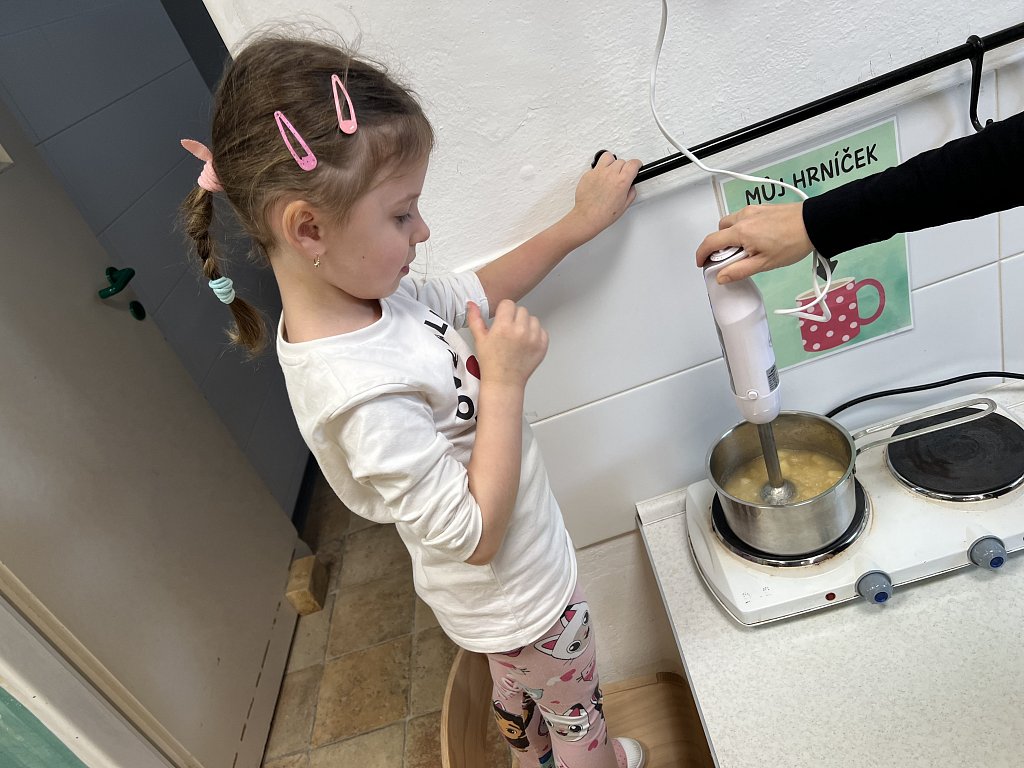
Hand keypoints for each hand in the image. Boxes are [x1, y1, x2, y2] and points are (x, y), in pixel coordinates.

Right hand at [466, 300, 547, 387]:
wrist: (504, 382)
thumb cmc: (491, 363)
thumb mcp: (480, 340)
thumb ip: (475, 319)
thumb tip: (471, 304)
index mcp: (503, 327)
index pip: (508, 304)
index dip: (503, 311)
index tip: (501, 319)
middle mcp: (520, 331)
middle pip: (521, 310)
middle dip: (514, 317)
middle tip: (508, 331)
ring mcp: (533, 338)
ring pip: (532, 319)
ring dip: (526, 324)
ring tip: (517, 337)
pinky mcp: (542, 345)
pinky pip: (542, 330)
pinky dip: (535, 334)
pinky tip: (526, 343)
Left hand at [564, 151, 641, 243]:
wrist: (587, 217)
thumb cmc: (603, 214)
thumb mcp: (624, 205)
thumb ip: (631, 192)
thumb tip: (631, 186)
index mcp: (621, 181)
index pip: (633, 163)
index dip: (637, 164)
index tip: (636, 166)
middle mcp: (610, 174)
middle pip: (621, 161)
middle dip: (624, 167)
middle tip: (622, 175)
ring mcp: (598, 172)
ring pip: (608, 157)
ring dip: (611, 162)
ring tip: (611, 170)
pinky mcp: (588, 174)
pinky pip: (596, 166)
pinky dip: (599, 170)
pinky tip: (600, 179)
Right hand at [695, 203, 814, 282]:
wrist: (815, 223)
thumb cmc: (794, 241)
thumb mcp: (764, 264)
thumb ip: (739, 271)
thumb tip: (722, 277)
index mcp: (740, 232)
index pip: (710, 242)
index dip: (702, 254)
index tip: (702, 263)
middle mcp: (743, 218)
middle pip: (719, 231)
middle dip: (720, 246)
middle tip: (732, 260)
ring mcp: (753, 211)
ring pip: (731, 223)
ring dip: (731, 236)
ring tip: (748, 250)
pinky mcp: (762, 208)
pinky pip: (744, 218)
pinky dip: (743, 229)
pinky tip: (758, 239)